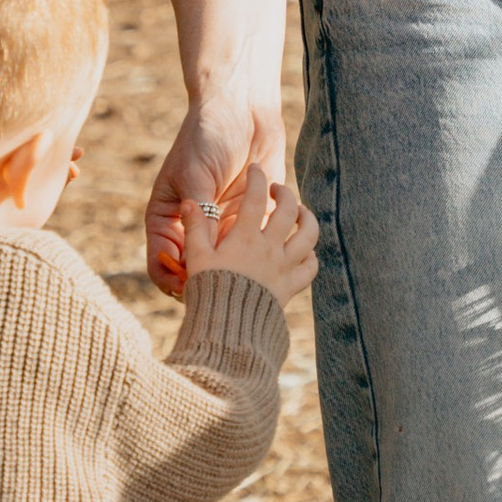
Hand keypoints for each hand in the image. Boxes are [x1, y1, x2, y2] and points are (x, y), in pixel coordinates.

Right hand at [146, 89, 282, 294]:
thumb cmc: (207, 136)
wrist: (242, 106)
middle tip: (225, 282)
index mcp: (169, 218)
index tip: (186, 285)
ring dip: (241, 266)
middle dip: (210, 280)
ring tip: (251, 259)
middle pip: (198, 270)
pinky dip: (266, 250)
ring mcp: (227, 224)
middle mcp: (197, 226)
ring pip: (231, 263)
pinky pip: (262, 245)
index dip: (171, 278)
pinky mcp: (258, 217)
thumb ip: (198, 217)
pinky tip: (271, 242)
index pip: (162, 261)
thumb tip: (197, 259)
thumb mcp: (195, 176)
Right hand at [198, 164, 318, 308]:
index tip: (255, 171)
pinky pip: (310, 268)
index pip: (255, 199)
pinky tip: (306, 250)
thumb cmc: (207, 290)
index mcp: (244, 238)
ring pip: (308, 235)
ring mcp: (282, 267)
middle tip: (276, 190)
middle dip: (284, 195)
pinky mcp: (290, 285)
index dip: (257, 180)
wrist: (227, 330)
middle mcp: (267, 250)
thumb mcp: (196, 256)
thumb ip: (195, 227)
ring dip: (308, 219)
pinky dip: (312, 256)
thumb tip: (189, 204)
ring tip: (300, 213)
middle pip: (288, 212)